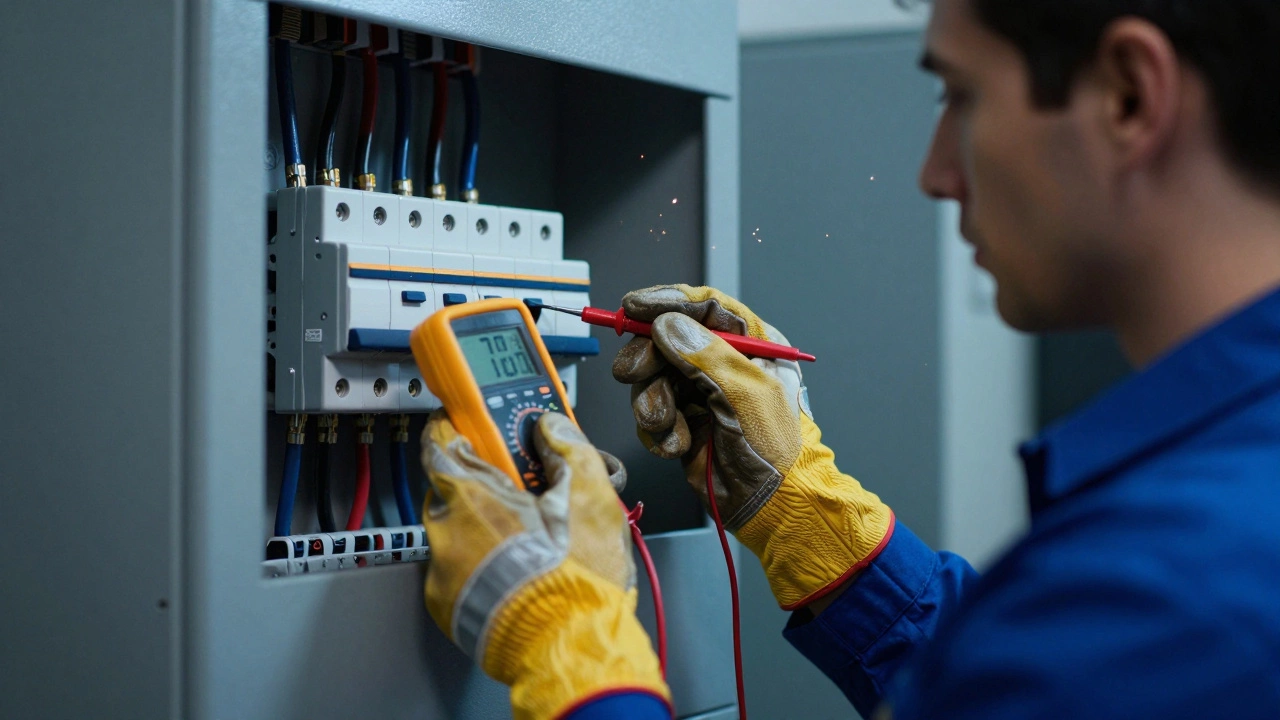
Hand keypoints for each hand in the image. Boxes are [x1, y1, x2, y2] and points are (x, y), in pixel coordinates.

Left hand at [420, 411, 667, 719]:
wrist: (571, 649)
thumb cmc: (576, 581)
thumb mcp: (590, 497)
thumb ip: (568, 449)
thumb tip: (552, 428)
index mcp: (472, 498)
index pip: (440, 442)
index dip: (457, 427)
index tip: (471, 423)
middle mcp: (445, 533)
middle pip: (452, 488)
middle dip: (483, 484)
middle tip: (523, 488)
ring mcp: (442, 573)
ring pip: (456, 531)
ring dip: (484, 527)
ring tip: (529, 539)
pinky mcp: (446, 607)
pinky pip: (457, 569)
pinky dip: (480, 564)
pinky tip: (516, 570)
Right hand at [612, 284, 894, 609]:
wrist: (774, 508)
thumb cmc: (778, 449)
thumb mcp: (747, 395)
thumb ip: (706, 356)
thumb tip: (667, 325)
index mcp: (752, 345)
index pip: (704, 309)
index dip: (665, 303)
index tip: (632, 307)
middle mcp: (723, 365)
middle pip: (668, 341)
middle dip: (647, 359)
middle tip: (632, 372)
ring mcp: (702, 395)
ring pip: (653, 379)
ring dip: (653, 403)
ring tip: (669, 425)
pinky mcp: (685, 424)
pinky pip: (654, 414)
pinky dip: (659, 431)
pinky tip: (677, 445)